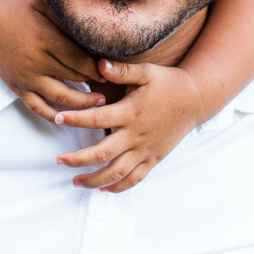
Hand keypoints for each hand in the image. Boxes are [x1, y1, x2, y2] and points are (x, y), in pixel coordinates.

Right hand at [0, 0, 105, 123]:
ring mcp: (26, 77)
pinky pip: (37, 107)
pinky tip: (69, 117)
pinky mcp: (17, 87)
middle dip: (94, 84)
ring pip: (60, 98)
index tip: (110, 70)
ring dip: (82, 103)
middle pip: (73, 78)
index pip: (79, 59)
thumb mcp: (41, 4)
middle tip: (112, 87)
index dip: (97, 68)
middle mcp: (36, 60)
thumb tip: (92, 25)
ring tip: (98, 103)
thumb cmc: (18, 11)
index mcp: (45, 38)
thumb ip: (64, 16)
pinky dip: (53, 116)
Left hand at [54, 59, 206, 192]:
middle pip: (102, 154)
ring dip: (94, 180)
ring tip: (75, 181)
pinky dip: (118, 187)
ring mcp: (145, 150)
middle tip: (59, 161)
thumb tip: (99, 64)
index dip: (75, 119)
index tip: (57, 118)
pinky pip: (135, 179)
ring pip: (117, 173)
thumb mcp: (146, 72)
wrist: (196, 100)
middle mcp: (136, 135)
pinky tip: (103, 189)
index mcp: (131, 113)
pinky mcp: (153, 158)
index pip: (97, 119)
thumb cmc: (168, 83)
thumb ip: (122, 71)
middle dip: (78, 159)